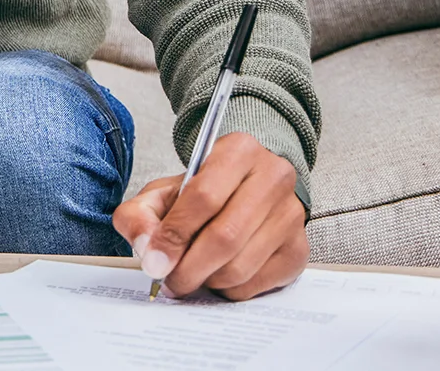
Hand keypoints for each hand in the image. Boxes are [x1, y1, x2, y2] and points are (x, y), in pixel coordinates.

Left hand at [112, 131, 307, 299]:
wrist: (242, 190)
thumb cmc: (201, 191)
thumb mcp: (162, 192)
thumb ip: (140, 215)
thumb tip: (149, 250)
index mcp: (238, 150)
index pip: (204, 197)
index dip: (174, 235)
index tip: (155, 262)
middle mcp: (273, 177)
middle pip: (225, 237)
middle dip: (189, 268)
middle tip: (169, 281)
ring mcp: (291, 215)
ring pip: (242, 265)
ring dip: (207, 280)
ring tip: (191, 274)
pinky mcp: (299, 249)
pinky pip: (257, 284)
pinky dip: (229, 290)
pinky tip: (217, 275)